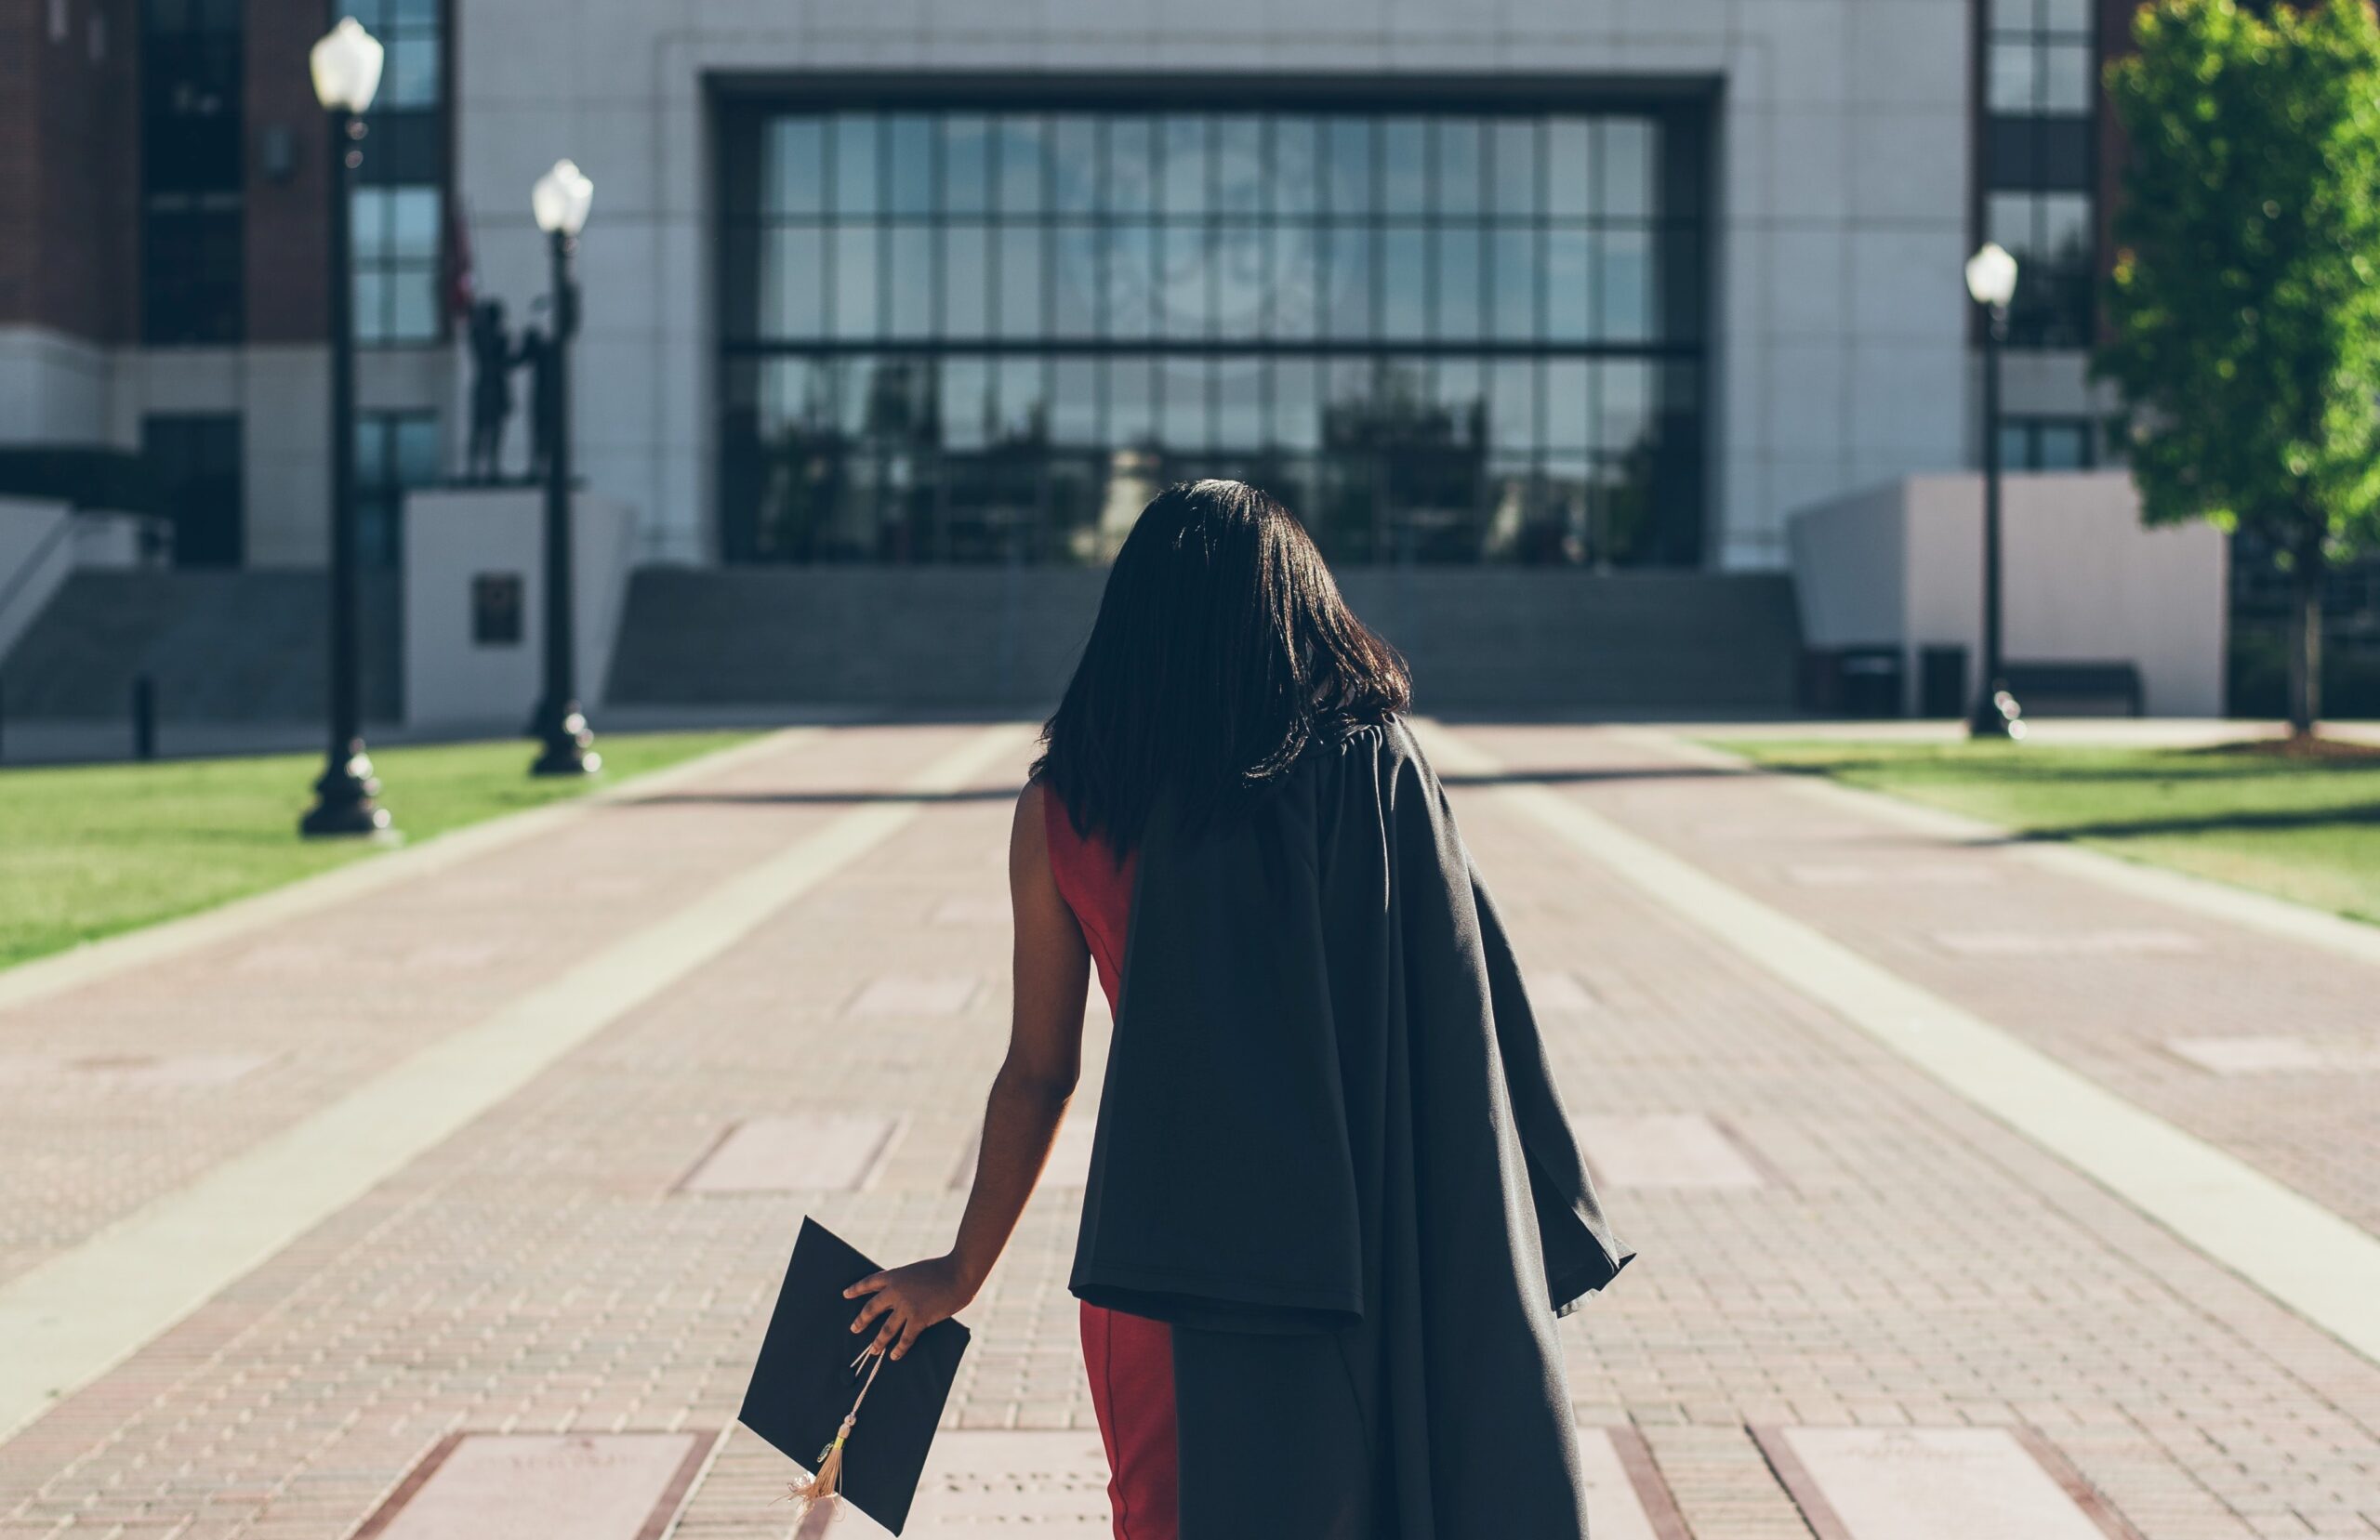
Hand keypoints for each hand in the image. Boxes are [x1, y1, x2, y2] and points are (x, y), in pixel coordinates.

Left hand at [843, 1254, 974, 1360]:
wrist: (959, 1272)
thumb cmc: (944, 1269)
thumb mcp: (919, 1271)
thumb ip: (908, 1283)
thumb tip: (904, 1298)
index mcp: (895, 1275)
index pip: (870, 1282)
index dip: (857, 1288)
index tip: (845, 1294)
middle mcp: (896, 1291)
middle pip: (872, 1308)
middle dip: (861, 1320)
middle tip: (854, 1328)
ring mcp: (906, 1306)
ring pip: (886, 1328)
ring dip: (878, 1341)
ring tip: (873, 1350)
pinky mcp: (919, 1319)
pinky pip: (905, 1338)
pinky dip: (899, 1348)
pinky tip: (894, 1355)